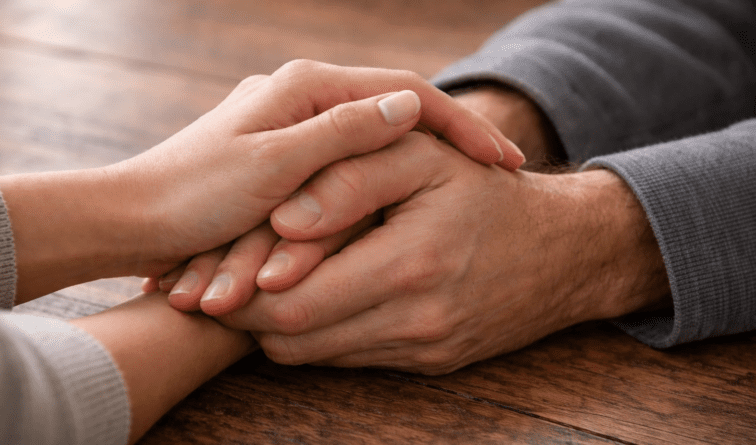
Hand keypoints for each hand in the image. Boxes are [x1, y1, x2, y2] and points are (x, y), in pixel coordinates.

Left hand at [0, 60, 523, 301]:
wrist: (133, 222)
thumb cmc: (193, 192)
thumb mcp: (274, 164)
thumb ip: (342, 135)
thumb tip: (409, 103)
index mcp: (306, 89)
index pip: (405, 94)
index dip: (460, 126)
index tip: (504, 162)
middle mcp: (305, 106)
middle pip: (395, 121)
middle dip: (448, 148)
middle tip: (501, 173)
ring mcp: (298, 141)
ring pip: (373, 155)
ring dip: (414, 179)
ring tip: (471, 189)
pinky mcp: (289, 175)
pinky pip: (348, 182)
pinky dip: (379, 198)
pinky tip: (412, 216)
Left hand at [215, 132, 668, 374]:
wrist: (562, 251)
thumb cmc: (483, 191)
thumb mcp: (422, 159)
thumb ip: (351, 176)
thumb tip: (284, 219)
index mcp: (411, 263)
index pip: (295, 299)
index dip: (247, 285)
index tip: (221, 266)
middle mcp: (417, 320)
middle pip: (296, 338)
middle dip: (251, 312)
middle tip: (226, 279)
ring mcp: (423, 348)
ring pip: (316, 355)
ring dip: (279, 326)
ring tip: (263, 286)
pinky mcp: (430, 363)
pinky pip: (350, 359)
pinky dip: (318, 334)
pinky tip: (312, 299)